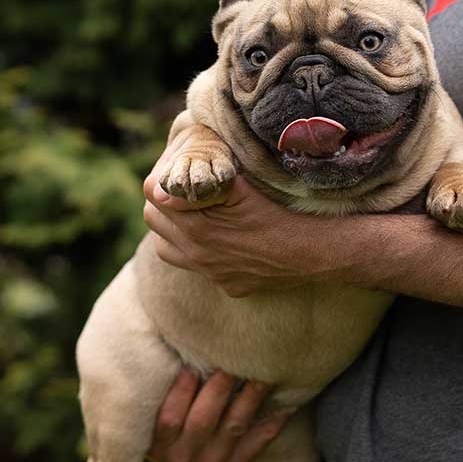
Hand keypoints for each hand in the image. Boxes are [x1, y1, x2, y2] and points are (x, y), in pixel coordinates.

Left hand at [142, 166, 346, 297]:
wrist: (309, 252)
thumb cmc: (277, 213)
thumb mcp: (239, 190)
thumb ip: (201, 187)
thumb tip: (163, 187)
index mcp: (196, 226)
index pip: (153, 200)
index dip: (159, 183)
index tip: (170, 176)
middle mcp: (197, 254)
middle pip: (155, 225)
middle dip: (162, 206)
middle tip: (178, 194)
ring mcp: (212, 273)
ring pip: (167, 251)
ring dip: (172, 233)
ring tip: (190, 219)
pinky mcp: (229, 285)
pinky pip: (201, 270)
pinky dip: (202, 255)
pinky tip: (221, 243)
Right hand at [147, 369, 292, 461]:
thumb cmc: (171, 424)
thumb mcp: (156, 414)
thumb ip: (163, 392)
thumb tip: (179, 347)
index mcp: (158, 444)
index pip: (169, 417)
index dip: (181, 390)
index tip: (193, 363)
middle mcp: (182, 457)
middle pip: (203, 420)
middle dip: (220, 387)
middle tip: (235, 358)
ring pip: (234, 426)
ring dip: (250, 398)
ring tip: (263, 373)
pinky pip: (256, 444)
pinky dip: (271, 423)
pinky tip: (286, 404)